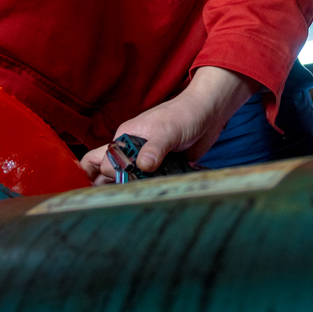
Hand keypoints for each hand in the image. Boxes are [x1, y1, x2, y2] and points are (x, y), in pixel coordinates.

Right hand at [80, 66, 258, 183]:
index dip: (109, 172)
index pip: (103, 159)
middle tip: (120, 193)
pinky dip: (145, 189)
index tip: (123, 180)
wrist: (209, 114)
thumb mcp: (168, 130)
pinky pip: (146, 181)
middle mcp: (131, 148)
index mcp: (125, 136)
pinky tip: (149, 195)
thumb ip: (155, 148)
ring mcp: (144, 159)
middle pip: (106, 170)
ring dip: (127, 188)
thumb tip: (142, 165)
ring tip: (132, 197)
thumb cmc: (184, 114)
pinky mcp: (159, 168)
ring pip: (126, 178)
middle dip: (107, 184)